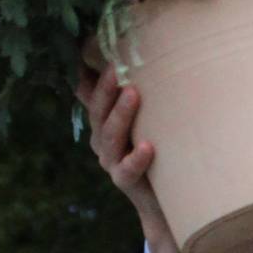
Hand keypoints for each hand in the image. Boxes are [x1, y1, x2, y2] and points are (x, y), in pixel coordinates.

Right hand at [74, 62, 177, 252]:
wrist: (163, 202)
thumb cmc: (157, 153)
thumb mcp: (145, 122)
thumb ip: (135, 96)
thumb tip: (137, 57)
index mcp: (103, 123)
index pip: (91, 95)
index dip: (89, 75)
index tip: (90, 49)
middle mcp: (102, 141)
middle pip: (98, 112)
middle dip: (105, 88)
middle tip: (116, 66)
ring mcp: (111, 161)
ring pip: (110, 137)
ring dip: (120, 114)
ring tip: (133, 94)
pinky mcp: (125, 181)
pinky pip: (127, 169)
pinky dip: (136, 158)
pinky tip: (148, 147)